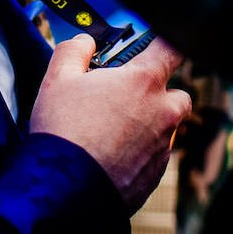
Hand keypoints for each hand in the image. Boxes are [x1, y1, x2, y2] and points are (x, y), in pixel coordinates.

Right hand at [29, 34, 191, 209]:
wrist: (64, 191)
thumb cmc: (63, 130)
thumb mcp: (57, 79)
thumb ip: (74, 50)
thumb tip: (84, 42)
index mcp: (144, 82)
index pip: (173, 48)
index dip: (165, 44)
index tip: (154, 46)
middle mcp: (163, 113)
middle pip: (175, 93)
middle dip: (156, 92)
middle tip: (121, 97)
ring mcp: (162, 146)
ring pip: (164, 127)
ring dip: (146, 124)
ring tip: (110, 131)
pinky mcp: (155, 175)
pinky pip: (153, 156)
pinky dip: (138, 153)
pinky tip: (109, 156)